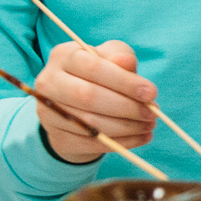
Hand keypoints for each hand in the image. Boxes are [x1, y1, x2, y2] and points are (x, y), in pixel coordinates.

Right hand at [35, 39, 156, 163]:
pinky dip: (121, 143)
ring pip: (90, 124)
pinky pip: (91, 143)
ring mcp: (48, 113)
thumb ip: (120, 57)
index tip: (151, 92)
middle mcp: (48, 83)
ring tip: (149, 125)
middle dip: (126, 107)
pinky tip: (141, 137)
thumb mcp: (112, 58)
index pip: (93, 67)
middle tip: (152, 113)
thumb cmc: (101, 74)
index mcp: (63, 56)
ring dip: (127, 127)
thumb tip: (127, 63)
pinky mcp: (57, 138)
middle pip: (88, 97)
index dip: (124, 81)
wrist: (78, 104)